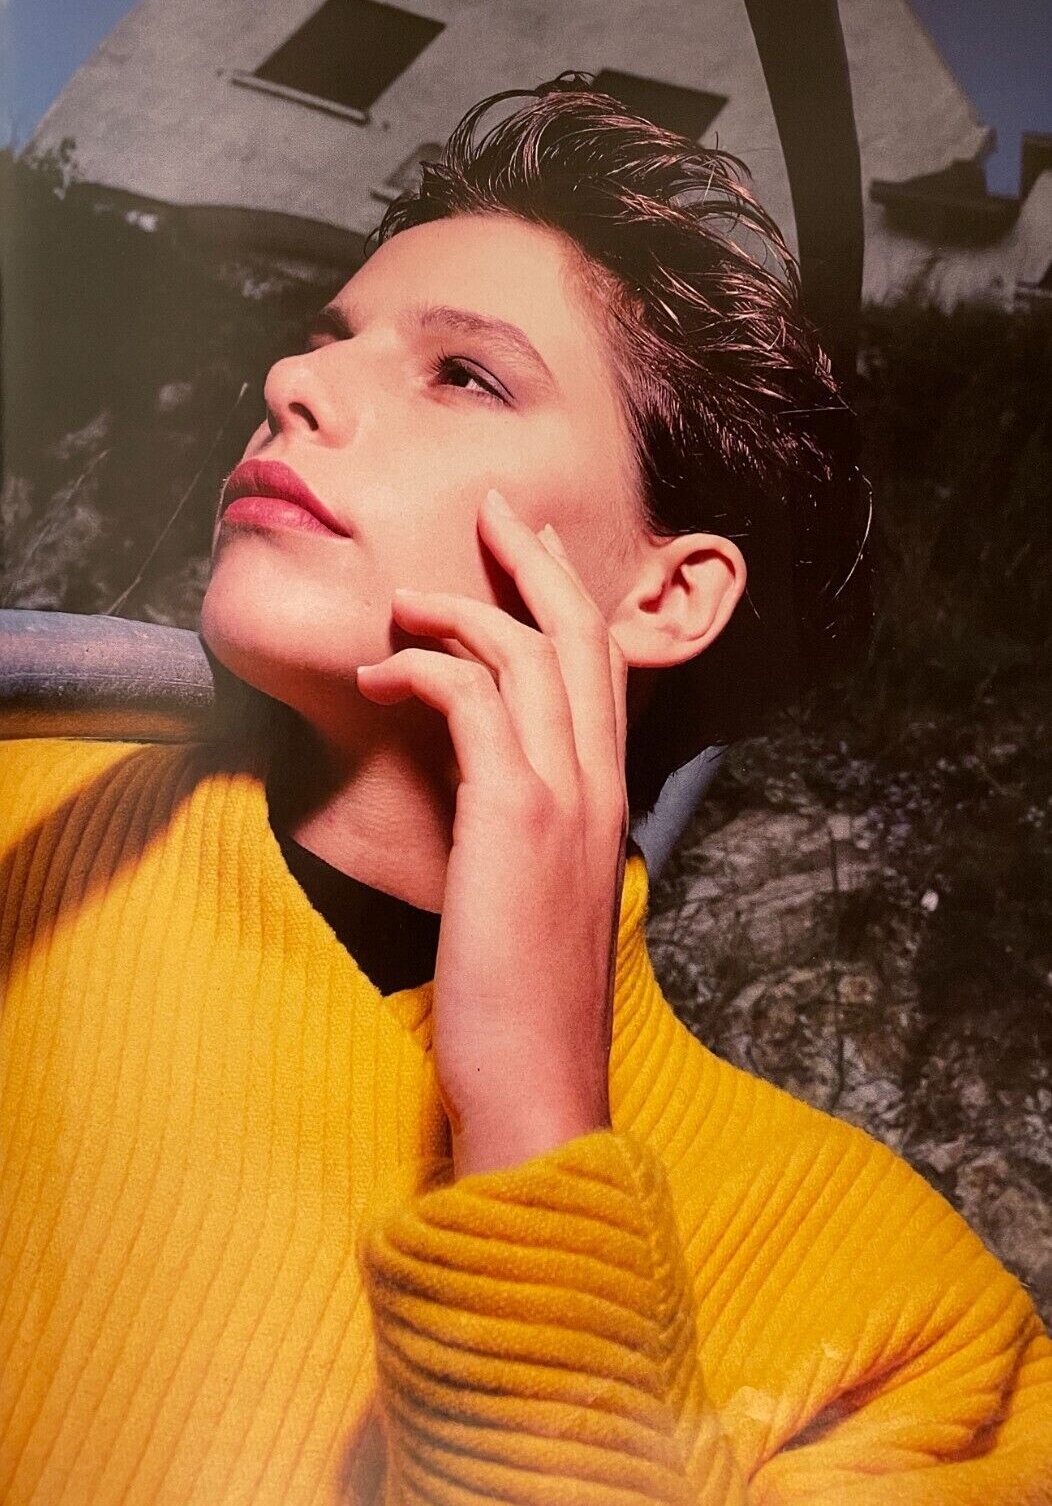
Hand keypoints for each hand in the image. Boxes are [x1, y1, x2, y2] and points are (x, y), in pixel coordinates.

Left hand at [355, 487, 629, 1176]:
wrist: (538, 1081)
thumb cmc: (525, 1004)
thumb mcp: (541, 902)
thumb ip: (531, 837)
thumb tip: (488, 799)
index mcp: (608, 801)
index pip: (601, 672)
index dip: (570, 600)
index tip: (532, 553)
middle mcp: (599, 784)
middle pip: (580, 635)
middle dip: (535, 561)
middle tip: (493, 509)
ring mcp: (565, 796)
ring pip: (527, 652)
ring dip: (459, 608)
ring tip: (399, 600)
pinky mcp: (515, 815)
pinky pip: (471, 697)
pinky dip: (423, 666)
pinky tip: (377, 672)